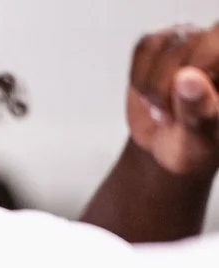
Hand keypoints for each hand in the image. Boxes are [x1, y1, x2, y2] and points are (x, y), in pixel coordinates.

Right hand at [126, 25, 218, 179]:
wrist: (171, 146)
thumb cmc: (195, 143)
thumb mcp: (200, 136)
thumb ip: (198, 108)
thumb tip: (187, 78)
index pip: (214, 45)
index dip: (196, 71)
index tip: (189, 105)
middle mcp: (216, 42)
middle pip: (181, 47)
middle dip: (164, 88)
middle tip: (173, 115)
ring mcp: (190, 38)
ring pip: (157, 45)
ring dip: (149, 87)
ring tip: (164, 107)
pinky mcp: (162, 43)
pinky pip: (143, 47)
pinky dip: (139, 78)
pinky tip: (151, 95)